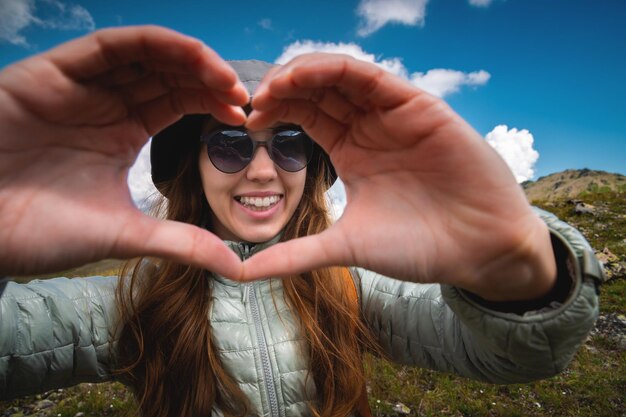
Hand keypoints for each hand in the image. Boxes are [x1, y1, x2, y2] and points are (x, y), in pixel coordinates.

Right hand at [0, 26, 247, 276]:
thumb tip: (235, 266)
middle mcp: (105, 103)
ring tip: (225, 79)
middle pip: (169, 74)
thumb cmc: (38, 231)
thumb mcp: (125, 234)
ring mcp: (81, 85)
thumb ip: (181, 243)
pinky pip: (109, 46)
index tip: (244, 117)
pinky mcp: (52, 73)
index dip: (212, 102)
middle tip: (245, 97)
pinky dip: (153, 44)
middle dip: (210, 80)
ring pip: (146, 54)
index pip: (178, 102)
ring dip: (190, 58)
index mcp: (123, 133)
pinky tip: (189, 56)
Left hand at [244, 53, 555, 300]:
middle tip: (250, 101)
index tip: (246, 123)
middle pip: (317, 90)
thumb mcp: (345, 247)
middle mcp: (369, 127)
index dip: (275, 112)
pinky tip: (307, 77)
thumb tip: (243, 273)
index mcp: (351, 152)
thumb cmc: (419, 247)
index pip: (305, 115)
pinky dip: (338, 71)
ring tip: (274, 87)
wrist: (479, 251)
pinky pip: (372, 78)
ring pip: (341, 76)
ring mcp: (393, 115)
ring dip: (304, 74)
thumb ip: (295, 254)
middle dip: (282, 89)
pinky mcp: (419, 107)